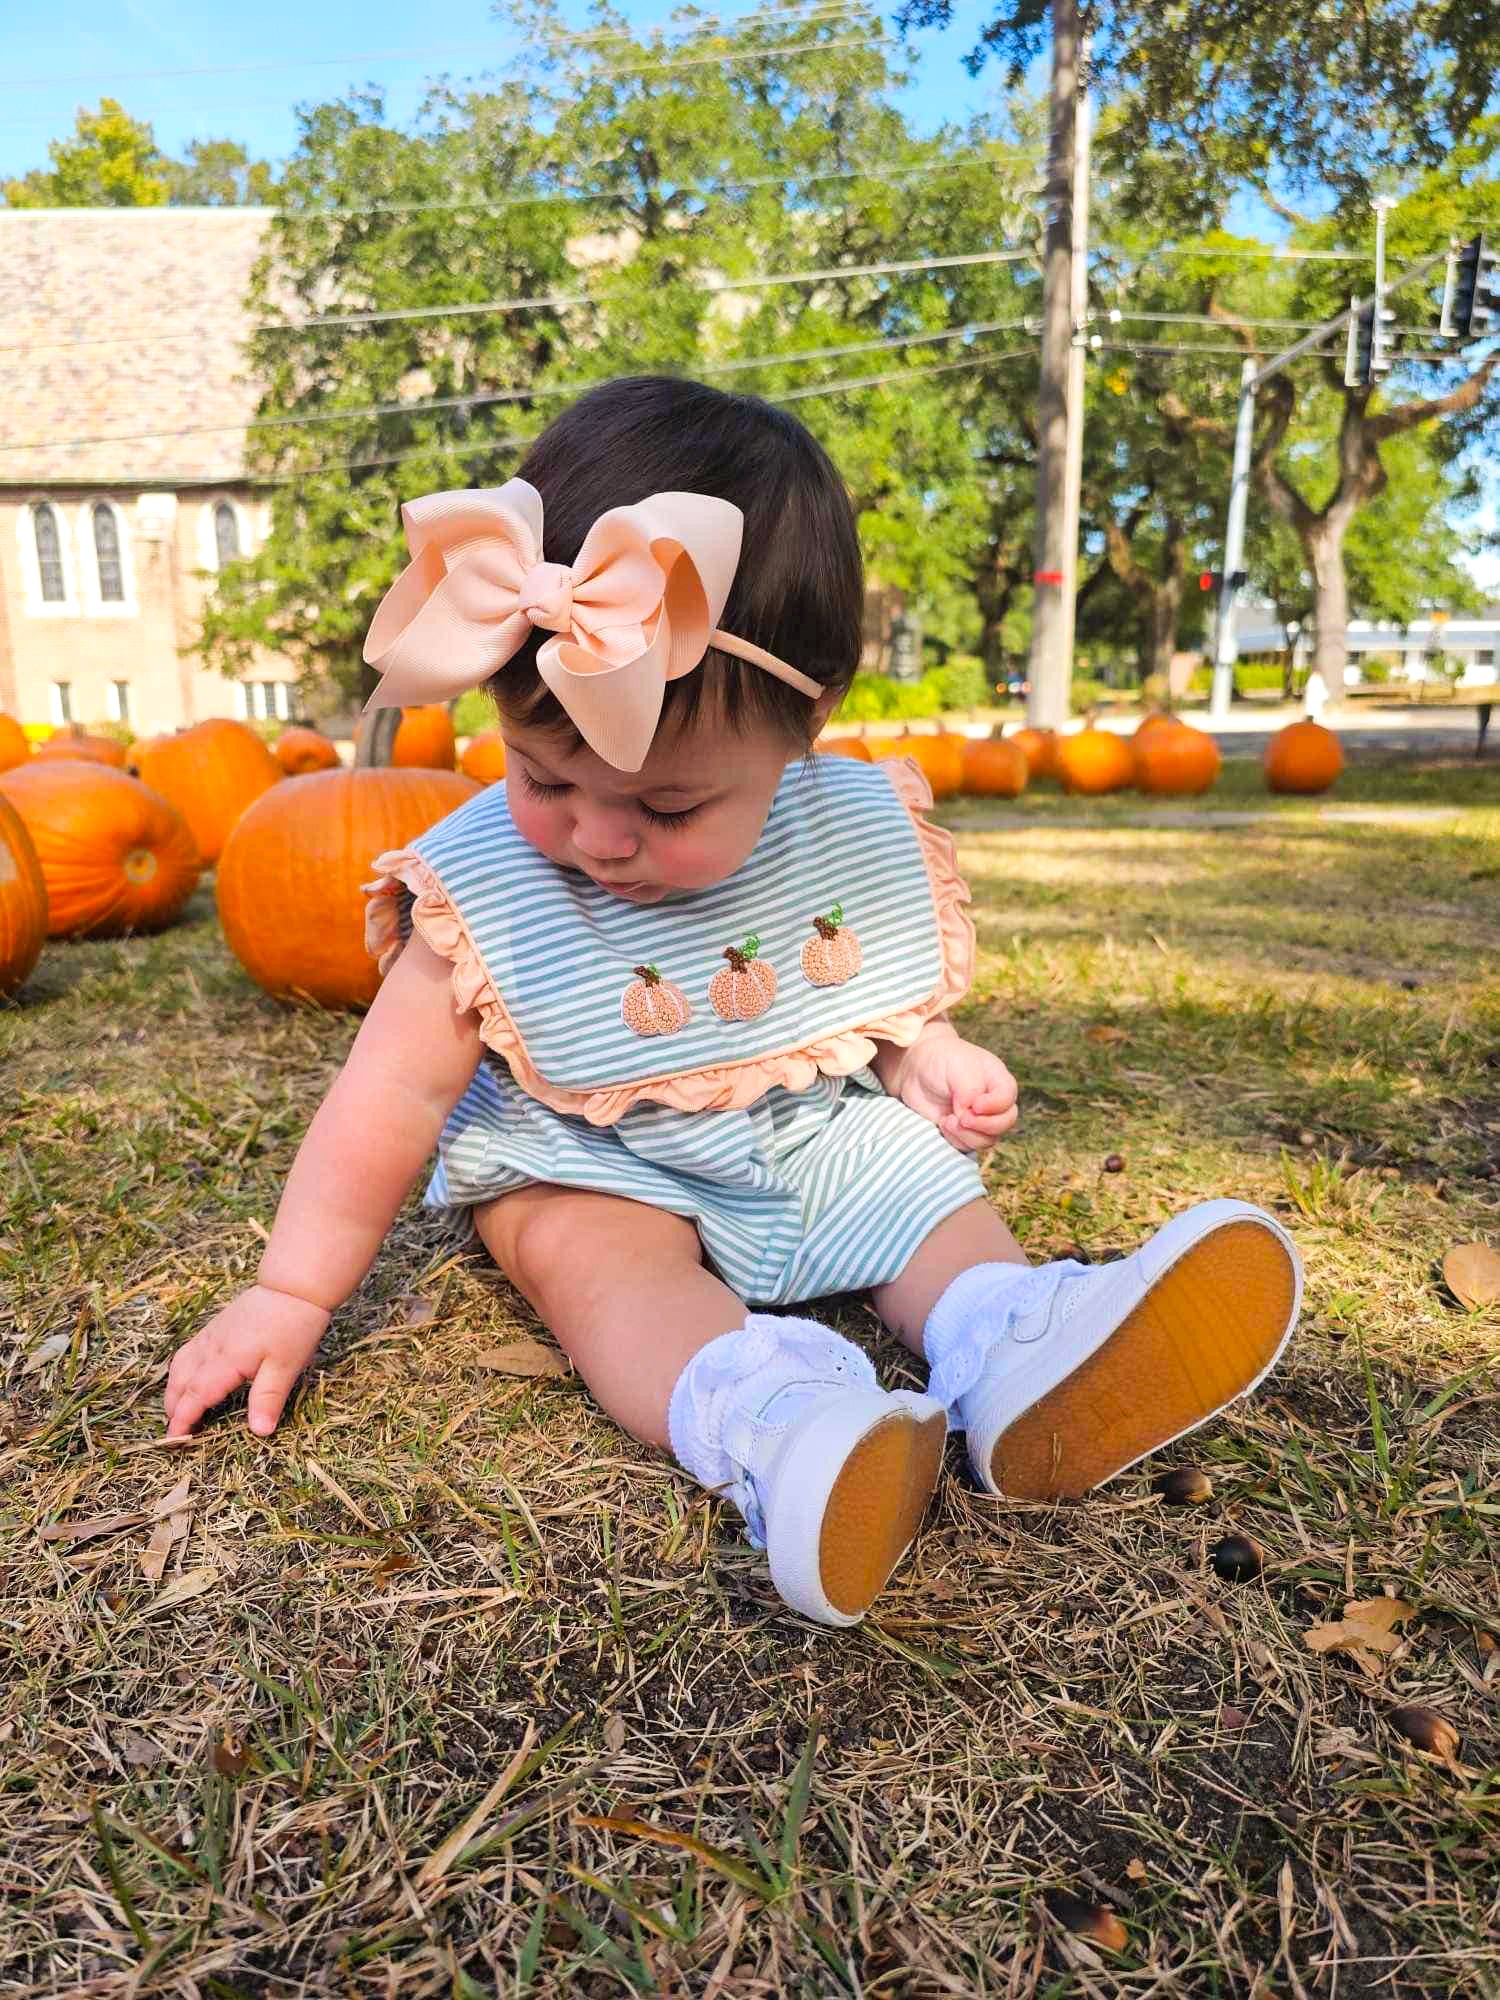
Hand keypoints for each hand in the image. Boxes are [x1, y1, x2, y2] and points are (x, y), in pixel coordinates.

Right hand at [164, 1284, 329, 1437]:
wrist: (293, 1286)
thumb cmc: (293, 1326)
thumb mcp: (286, 1367)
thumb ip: (268, 1399)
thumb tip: (259, 1432)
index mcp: (227, 1360)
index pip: (196, 1395)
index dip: (183, 1419)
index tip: (174, 1440)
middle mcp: (211, 1347)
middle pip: (180, 1382)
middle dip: (173, 1408)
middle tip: (177, 1432)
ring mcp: (210, 1335)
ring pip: (179, 1366)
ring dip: (174, 1390)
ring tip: (178, 1410)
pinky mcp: (215, 1327)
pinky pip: (187, 1352)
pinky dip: (180, 1371)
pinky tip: (189, 1379)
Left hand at [893, 1030, 1018, 1152]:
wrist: (917, 1069)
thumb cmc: (941, 1060)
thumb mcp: (958, 1068)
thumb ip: (969, 1091)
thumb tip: (969, 1114)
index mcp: (998, 1080)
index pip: (1008, 1099)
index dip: (995, 1106)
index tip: (975, 1105)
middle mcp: (994, 1102)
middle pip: (1005, 1123)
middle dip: (983, 1125)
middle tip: (961, 1118)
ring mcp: (980, 1119)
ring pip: (988, 1139)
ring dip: (967, 1135)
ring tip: (948, 1120)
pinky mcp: (964, 1132)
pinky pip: (969, 1146)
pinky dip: (956, 1139)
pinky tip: (943, 1123)